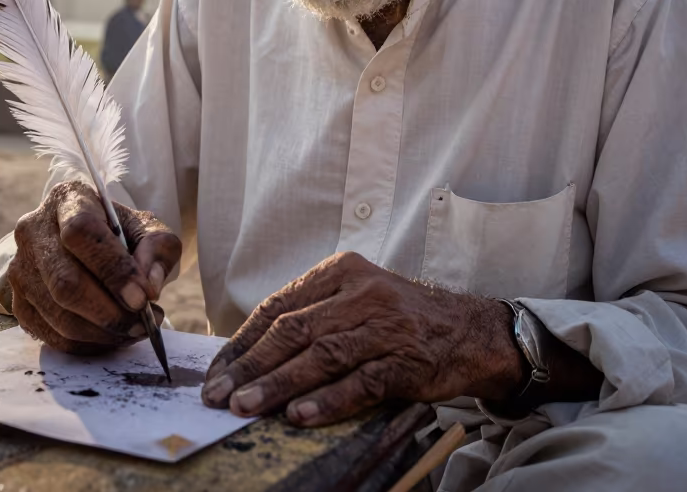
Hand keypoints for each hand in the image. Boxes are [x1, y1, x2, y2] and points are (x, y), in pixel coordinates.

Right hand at [7, 179, 181, 354]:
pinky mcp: (18, 302)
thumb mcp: (146, 227)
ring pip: (58, 313)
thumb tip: (149, 287)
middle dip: (109, 311)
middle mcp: (33, 230)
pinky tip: (113, 336)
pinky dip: (87, 344)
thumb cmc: (119, 233)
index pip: (81, 231)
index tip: (143, 297)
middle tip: (143, 322)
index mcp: (67, 199)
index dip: (112, 268)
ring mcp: (20, 268)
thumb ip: (157, 248)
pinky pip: (51, 335)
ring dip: (102, 332)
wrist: (88, 243)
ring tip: (136, 329)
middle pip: (65, 281)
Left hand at [201, 251, 523, 425]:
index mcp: (342, 271)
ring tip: (246, 407)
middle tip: (219, 395)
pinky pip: (361, 382)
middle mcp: (362, 292)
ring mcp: (386, 326)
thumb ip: (313, 315)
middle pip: (295, 329)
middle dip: (251, 365)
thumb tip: (249, 355)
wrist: (469, 330)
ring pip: (322, 356)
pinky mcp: (407, 361)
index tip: (216, 372)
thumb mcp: (356, 298)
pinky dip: (328, 401)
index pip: (280, 306)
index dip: (243, 341)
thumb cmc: (400, 318)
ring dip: (279, 384)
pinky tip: (299, 416)